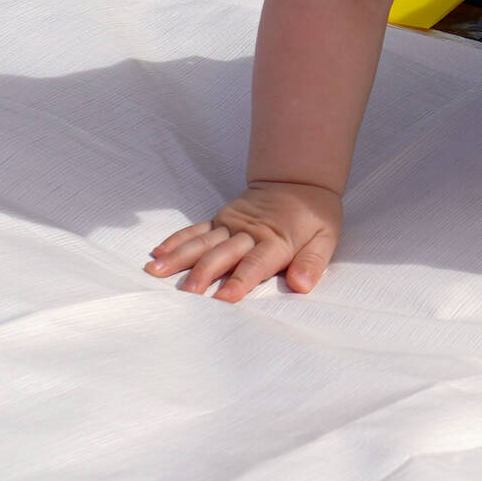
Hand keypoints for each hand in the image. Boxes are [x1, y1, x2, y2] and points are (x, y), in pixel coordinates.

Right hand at [145, 180, 340, 301]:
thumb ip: (312, 263)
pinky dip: (177, 240)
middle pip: (222, 255)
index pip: (255, 264)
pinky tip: (158, 253)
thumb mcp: (325, 238)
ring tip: (155, 271)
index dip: (239, 281)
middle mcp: (249, 232)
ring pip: (202, 242)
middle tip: (186, 293)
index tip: (223, 299)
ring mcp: (231, 223)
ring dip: (179, 257)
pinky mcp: (221, 218)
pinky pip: (196, 230)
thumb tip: (302, 285)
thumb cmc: (314, 216)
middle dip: (203, 274)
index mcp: (276, 241)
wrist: (299, 181)